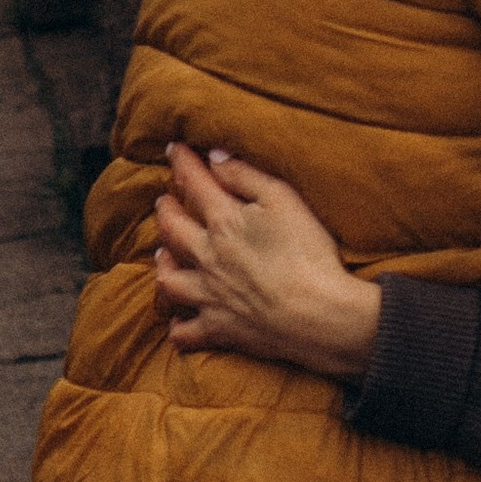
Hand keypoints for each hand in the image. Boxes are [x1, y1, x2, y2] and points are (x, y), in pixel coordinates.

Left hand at [151, 145, 381, 376]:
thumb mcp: (284, 200)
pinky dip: (178, 326)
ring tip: (162, 254)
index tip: (173, 148)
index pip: (194, 184)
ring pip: (168, 280)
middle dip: (165, 210)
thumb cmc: (308, 253)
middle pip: (172, 230)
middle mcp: (207, 258)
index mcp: (224, 223)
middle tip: (163, 200)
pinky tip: (178, 319)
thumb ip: (246, 176)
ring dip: (162, 264)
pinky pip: (185, 333)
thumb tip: (214, 158)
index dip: (181, 163)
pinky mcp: (219, 328)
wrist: (318, 314)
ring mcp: (209, 296)